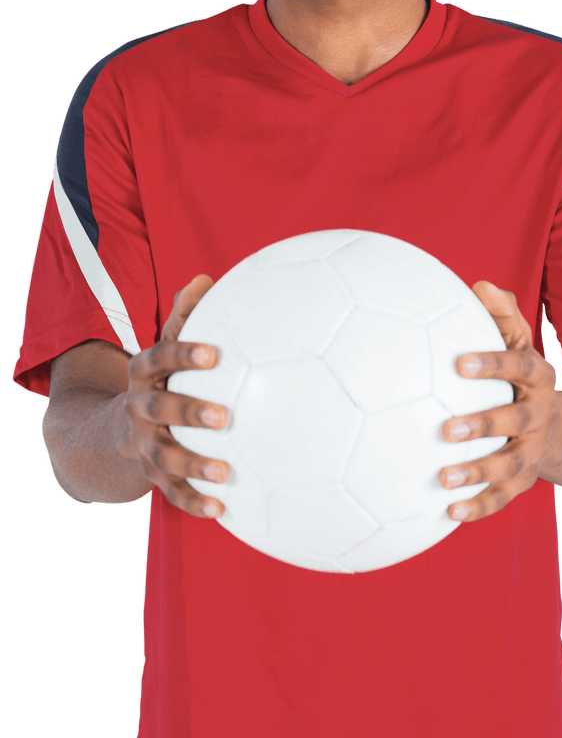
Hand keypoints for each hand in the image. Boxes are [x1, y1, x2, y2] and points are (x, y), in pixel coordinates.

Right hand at [123, 274, 230, 518]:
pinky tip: (222, 510)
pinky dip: (194, 503)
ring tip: (224, 472)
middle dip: (188, 412)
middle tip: (222, 416)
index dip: (184, 355)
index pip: (158, 358)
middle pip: (158, 409)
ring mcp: (143, 446)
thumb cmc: (158, 380)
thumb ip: (184, 317)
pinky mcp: (152, 477)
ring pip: (164, 457)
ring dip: (193, 465)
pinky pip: (170, 494)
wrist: (111, 432)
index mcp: (143, 375)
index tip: (215, 352)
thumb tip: (205, 278)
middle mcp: (138, 410)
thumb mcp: (163, 349)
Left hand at [439, 281, 558, 521]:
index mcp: (536, 378)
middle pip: (514, 420)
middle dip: (483, 425)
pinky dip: (479, 507)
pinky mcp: (524, 479)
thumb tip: (480, 284)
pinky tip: (449, 512)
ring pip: (508, 465)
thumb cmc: (524, 376)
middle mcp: (538, 415)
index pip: (519, 367)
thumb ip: (503, 315)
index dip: (492, 364)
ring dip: (478, 473)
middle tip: (447, 429)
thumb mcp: (521, 342)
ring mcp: (532, 451)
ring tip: (444, 478)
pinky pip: (503, 497)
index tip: (459, 363)